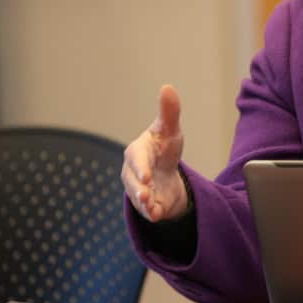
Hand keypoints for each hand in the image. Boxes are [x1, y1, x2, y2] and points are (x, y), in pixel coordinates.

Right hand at [121, 84, 188, 221]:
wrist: (168, 171)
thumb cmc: (165, 147)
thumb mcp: (170, 130)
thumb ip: (169, 111)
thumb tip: (167, 87)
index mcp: (136, 152)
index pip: (136, 159)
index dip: (140, 168)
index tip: (146, 176)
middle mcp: (132, 172)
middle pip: (133, 182)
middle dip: (139, 189)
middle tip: (146, 195)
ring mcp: (138, 190)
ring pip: (138, 199)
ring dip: (145, 204)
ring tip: (152, 207)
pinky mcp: (147, 205)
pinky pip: (147, 211)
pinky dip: (152, 213)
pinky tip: (158, 215)